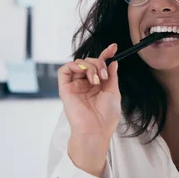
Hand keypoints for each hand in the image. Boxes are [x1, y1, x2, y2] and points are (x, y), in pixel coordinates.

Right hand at [57, 44, 120, 174]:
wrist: (96, 129)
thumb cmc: (106, 116)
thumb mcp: (113, 92)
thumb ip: (111, 76)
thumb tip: (113, 61)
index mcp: (98, 85)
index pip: (100, 65)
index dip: (106, 54)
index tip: (114, 47)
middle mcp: (85, 83)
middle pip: (90, 62)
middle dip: (100, 63)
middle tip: (104, 77)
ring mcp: (75, 85)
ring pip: (79, 63)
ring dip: (90, 66)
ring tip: (96, 80)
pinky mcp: (65, 88)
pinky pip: (65, 69)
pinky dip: (75, 66)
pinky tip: (84, 73)